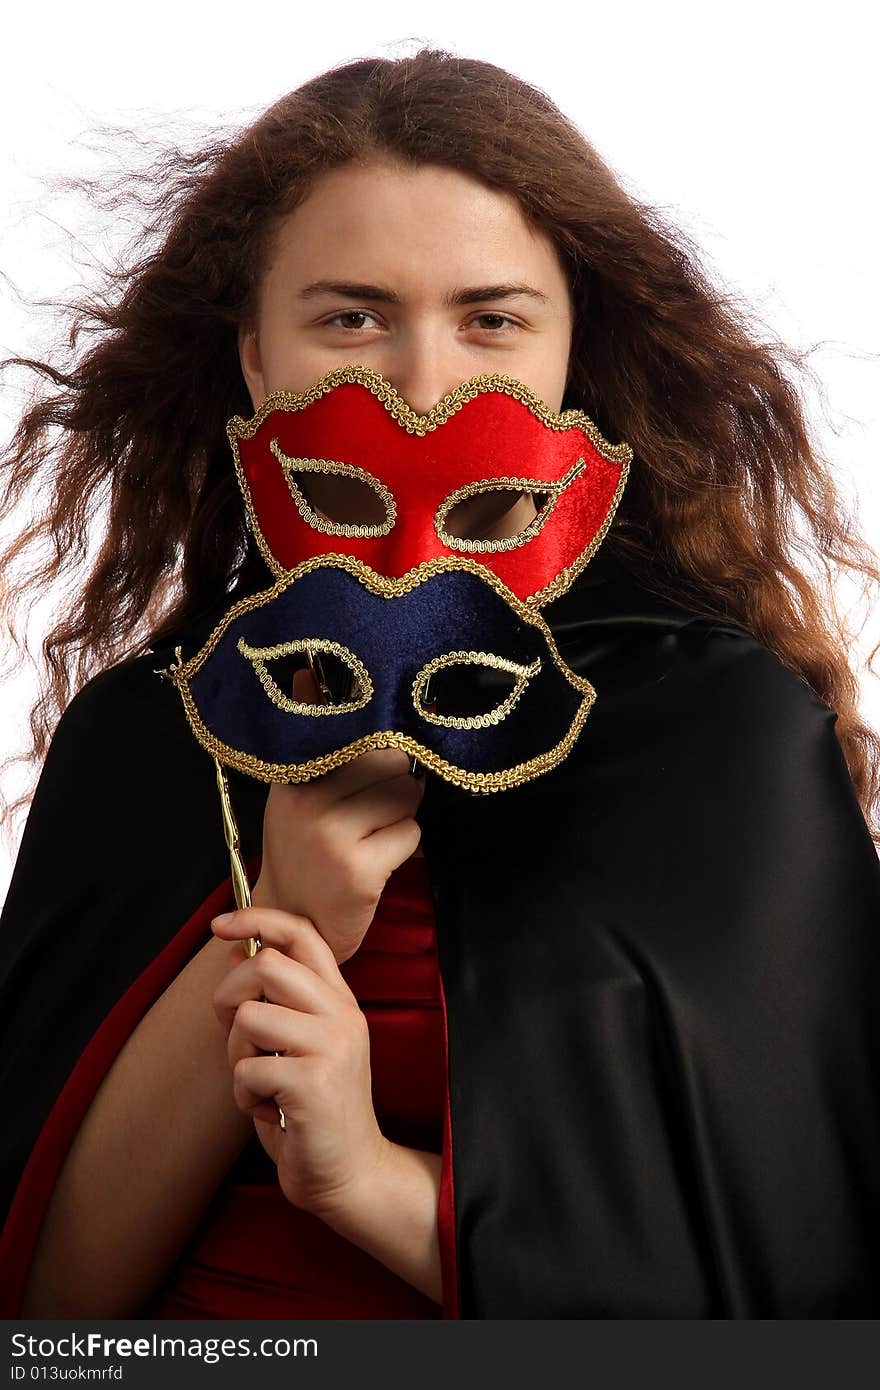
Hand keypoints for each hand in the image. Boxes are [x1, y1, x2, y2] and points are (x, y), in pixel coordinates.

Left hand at [211, 903, 390, 1216]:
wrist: (350, 1173)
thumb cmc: (313, 1111)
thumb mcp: (295, 1046)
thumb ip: (272, 999)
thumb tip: (235, 948)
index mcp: (339, 1001)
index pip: (303, 934)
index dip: (258, 918)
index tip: (221, 924)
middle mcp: (342, 1015)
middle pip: (268, 965)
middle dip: (230, 995)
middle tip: (238, 1038)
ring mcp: (332, 1046)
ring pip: (250, 1016)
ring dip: (237, 1054)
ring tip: (260, 1082)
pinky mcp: (313, 1083)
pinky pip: (248, 1069)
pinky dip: (244, 1094)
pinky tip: (268, 1110)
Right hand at [252, 668, 424, 964]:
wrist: (292, 921)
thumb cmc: (301, 849)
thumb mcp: (293, 789)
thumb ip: (307, 732)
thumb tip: (306, 670)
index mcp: (293, 778)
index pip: (352, 733)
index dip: (377, 738)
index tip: (380, 745)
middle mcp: (308, 803)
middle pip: (389, 760)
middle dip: (395, 782)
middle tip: (373, 808)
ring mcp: (332, 837)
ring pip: (405, 795)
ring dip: (402, 814)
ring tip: (374, 833)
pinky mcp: (359, 871)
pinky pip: (411, 834)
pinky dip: (404, 847)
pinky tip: (378, 860)